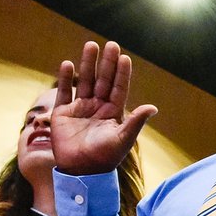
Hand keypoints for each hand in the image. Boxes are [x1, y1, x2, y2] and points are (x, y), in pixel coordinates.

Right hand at [50, 40, 157, 174]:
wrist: (81, 171)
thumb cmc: (105, 158)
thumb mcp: (123, 139)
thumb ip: (136, 122)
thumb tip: (153, 107)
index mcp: (113, 113)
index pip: (118, 88)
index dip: (121, 73)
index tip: (124, 57)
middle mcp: (97, 107)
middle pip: (102, 80)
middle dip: (106, 63)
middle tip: (110, 44)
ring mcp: (80, 108)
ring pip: (84, 81)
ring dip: (88, 64)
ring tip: (91, 45)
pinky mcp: (63, 114)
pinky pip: (64, 92)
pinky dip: (65, 79)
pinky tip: (67, 64)